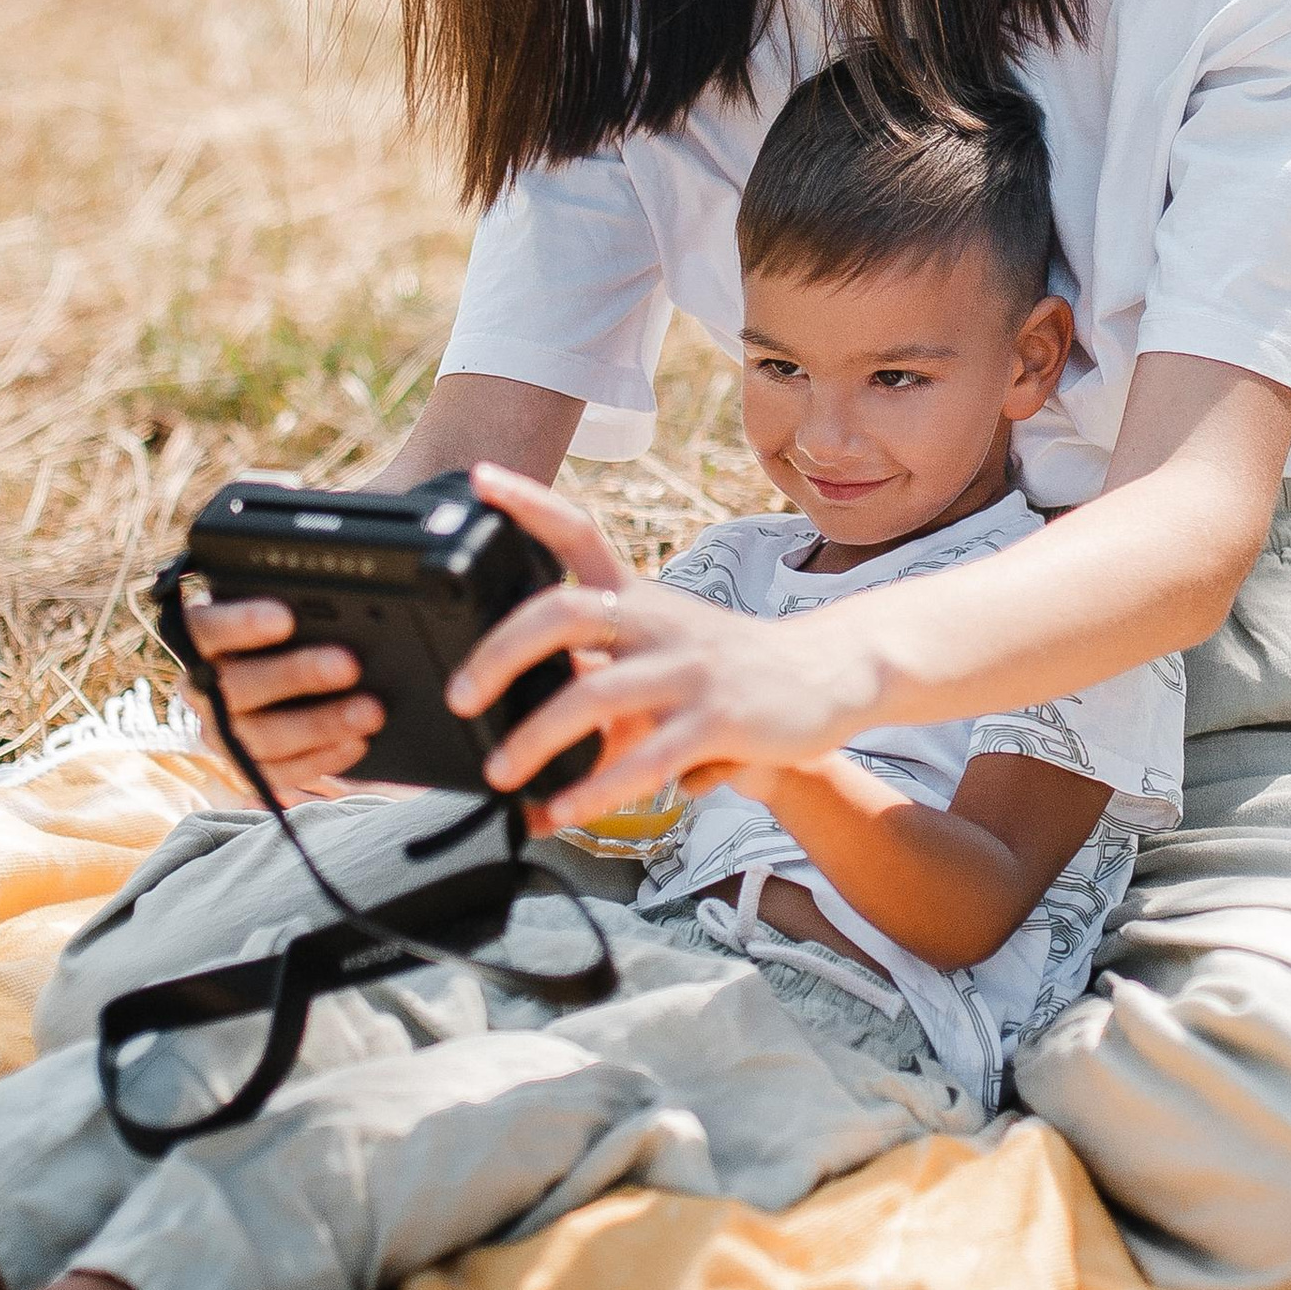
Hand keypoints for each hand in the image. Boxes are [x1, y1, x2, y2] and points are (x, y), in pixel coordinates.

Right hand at [180, 592, 382, 803]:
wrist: (271, 685)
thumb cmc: (279, 636)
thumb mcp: (277, 614)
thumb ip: (293, 611)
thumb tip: (338, 613)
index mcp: (198, 639)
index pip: (206, 628)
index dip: (241, 624)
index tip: (287, 618)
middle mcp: (198, 689)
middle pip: (237, 687)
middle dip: (297, 675)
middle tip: (349, 665)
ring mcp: (218, 733)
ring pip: (262, 736)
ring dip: (321, 724)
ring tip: (369, 712)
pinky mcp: (244, 768)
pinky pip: (279, 772)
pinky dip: (321, 759)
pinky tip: (356, 743)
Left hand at [449, 466, 871, 834]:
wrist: (830, 672)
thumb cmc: (730, 665)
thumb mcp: (665, 644)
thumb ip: (597, 668)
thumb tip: (517, 706)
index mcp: (639, 597)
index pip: (577, 532)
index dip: (527, 503)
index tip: (478, 479)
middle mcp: (657, 622)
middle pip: (564, 613)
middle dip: (500, 654)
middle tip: (460, 696)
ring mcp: (688, 669)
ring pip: (594, 696)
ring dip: (535, 738)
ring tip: (500, 773)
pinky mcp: (718, 721)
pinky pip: (645, 759)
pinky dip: (596, 789)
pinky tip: (562, 810)